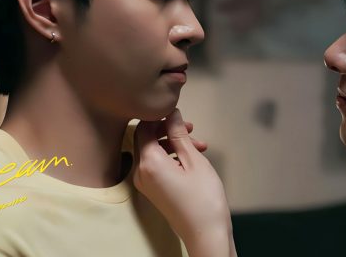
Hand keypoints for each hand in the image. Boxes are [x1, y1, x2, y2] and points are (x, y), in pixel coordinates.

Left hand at [133, 109, 235, 256]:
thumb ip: (179, 134)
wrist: (205, 233)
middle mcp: (140, 172)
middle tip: (190, 128)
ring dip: (173, 143)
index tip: (178, 114)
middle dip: (168, 130)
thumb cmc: (203, 198)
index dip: (159, 117)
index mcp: (148, 163)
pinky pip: (156, 165)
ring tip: (199, 145)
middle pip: (145, 139)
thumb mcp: (194, 160)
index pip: (142, 128)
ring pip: (153, 152)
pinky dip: (171, 157)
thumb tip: (170, 113)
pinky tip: (192, 158)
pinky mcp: (152, 190)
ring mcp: (145, 183)